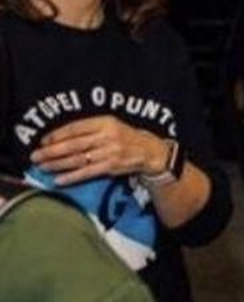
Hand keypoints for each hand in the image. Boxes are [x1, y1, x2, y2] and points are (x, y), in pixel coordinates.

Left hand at [31, 115, 166, 185]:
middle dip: (52, 151)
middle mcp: (108, 136)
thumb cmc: (123, 137)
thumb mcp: (109, 126)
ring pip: (78, 159)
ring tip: (42, 167)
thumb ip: (88, 130)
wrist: (149, 151)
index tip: (43, 141)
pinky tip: (58, 180)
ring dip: (57, 164)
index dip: (57, 135)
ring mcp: (110, 152)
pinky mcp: (112, 167)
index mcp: (105, 122)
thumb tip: (57, 139)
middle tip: (35, 156)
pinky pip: (87, 173)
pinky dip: (72, 177)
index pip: (76, 127)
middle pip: (74, 144)